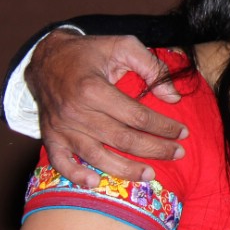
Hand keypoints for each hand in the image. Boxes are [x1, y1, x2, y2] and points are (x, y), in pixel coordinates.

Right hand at [27, 31, 187, 185]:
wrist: (46, 57)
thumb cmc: (89, 52)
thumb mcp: (123, 45)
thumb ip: (151, 66)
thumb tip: (173, 97)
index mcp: (94, 89)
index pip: (137, 116)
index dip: (164, 127)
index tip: (183, 132)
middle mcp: (76, 111)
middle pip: (122, 139)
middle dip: (155, 149)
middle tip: (178, 154)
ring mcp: (61, 127)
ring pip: (97, 156)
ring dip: (126, 169)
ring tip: (150, 174)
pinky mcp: (50, 136)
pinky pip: (61, 162)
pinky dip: (76, 175)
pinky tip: (95, 183)